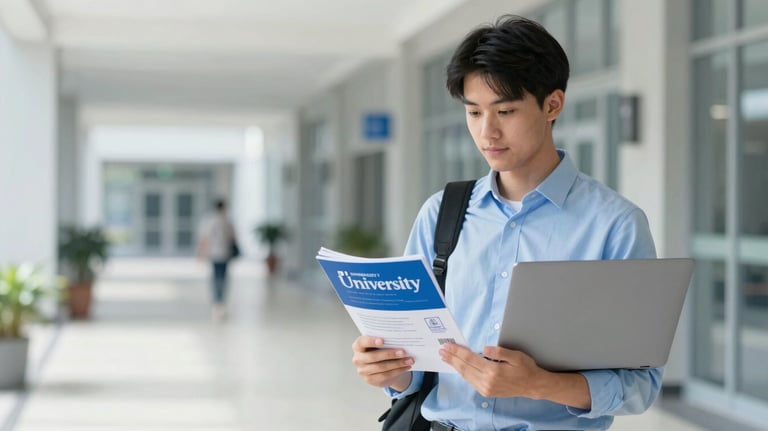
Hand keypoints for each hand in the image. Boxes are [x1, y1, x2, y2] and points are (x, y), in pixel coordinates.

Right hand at [352, 336, 413, 390]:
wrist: (379, 366)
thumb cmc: (379, 350)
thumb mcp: (379, 344)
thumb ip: (385, 340)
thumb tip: (400, 339)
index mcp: (358, 346)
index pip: (361, 342)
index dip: (371, 341)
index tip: (382, 340)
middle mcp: (358, 359)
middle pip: (373, 356)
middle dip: (389, 354)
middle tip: (403, 352)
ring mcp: (362, 370)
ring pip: (381, 367)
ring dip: (397, 364)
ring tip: (409, 360)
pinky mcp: (370, 379)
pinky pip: (385, 375)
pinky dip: (397, 371)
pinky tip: (406, 367)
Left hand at [439, 343, 591, 408]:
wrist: (532, 386)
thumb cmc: (525, 368)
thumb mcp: (516, 356)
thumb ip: (499, 351)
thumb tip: (484, 349)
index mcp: (494, 371)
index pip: (470, 358)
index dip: (457, 351)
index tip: (448, 346)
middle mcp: (487, 381)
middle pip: (464, 367)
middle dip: (452, 358)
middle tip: (441, 350)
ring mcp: (486, 388)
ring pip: (466, 375)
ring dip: (455, 365)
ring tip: (446, 357)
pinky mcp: (486, 392)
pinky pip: (470, 380)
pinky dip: (462, 372)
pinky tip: (458, 366)